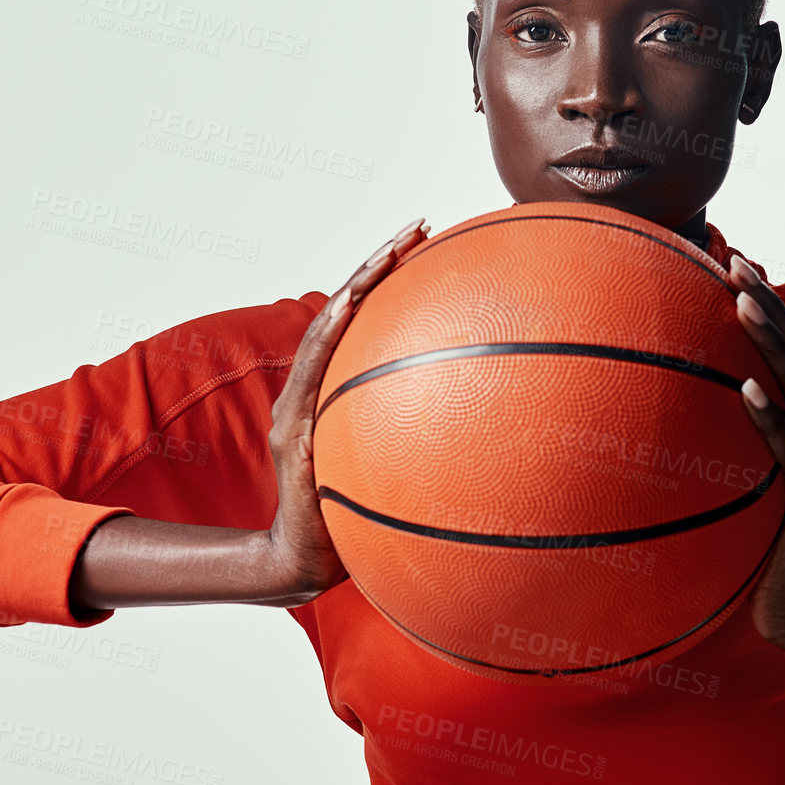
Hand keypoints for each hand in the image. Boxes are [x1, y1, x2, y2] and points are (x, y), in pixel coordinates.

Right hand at [256, 216, 430, 604]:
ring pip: (325, 333)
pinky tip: (346, 310)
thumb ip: (420, 438)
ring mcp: (298, 410)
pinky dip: (327, 341)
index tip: (429, 237)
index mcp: (336, 391)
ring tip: (385, 253)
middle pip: (344, 311)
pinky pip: (311, 378)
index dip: (391, 275)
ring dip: (356, 289)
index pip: (364, 319)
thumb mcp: (395, 469)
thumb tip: (492, 419)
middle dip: (379, 263)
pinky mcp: (292, 435)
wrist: (306, 559)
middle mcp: (312, 389)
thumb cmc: (355, 519)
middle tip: (417, 225)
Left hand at [729, 253, 784, 660]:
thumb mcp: (740, 489)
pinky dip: (772, 419)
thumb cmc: (758, 549)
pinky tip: (746, 391)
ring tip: (741, 304)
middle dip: (767, 306)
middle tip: (735, 262)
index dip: (766, 304)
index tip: (733, 259)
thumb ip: (723, 450)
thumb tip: (669, 413)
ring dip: (771, 345)